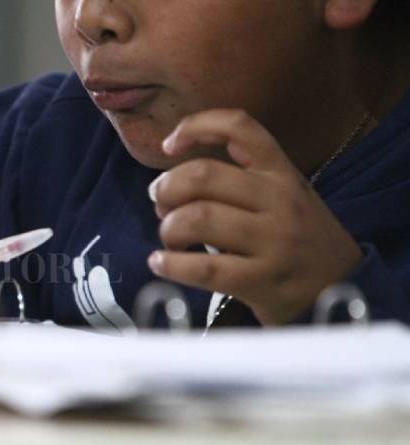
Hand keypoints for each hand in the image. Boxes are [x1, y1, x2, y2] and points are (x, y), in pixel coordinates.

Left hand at [147, 109, 362, 324]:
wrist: (346, 291)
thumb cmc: (299, 240)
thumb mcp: (284, 197)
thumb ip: (239, 181)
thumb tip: (171, 183)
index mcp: (282, 173)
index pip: (239, 127)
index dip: (196, 126)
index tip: (169, 144)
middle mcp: (279, 201)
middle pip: (203, 176)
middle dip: (167, 188)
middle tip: (160, 204)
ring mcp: (273, 242)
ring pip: (199, 219)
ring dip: (169, 228)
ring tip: (169, 239)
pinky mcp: (263, 281)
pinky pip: (204, 268)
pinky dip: (171, 265)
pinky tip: (160, 264)